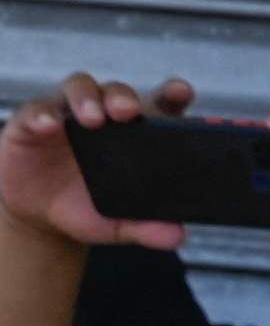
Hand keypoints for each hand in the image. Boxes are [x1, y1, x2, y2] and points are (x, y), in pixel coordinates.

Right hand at [0, 73, 189, 255]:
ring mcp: (67, 114)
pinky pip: (37, 110)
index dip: (172, 94)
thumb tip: (176, 237)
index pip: (159, 105)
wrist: (41, 215)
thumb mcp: (118, 224)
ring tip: (93, 119)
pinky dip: (43, 114)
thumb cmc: (89, 208)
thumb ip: (147, 228)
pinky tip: (50, 125)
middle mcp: (104, 116)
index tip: (181, 91)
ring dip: (87, 99)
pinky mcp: (32, 122)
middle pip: (117, 92)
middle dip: (124, 97)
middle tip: (128, 112)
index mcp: (135, 135)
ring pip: (79, 89)